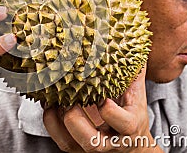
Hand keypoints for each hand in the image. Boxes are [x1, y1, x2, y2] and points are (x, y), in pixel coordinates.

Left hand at [43, 64, 162, 151]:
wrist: (131, 145)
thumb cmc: (132, 115)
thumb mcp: (137, 96)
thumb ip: (134, 73)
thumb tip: (134, 44)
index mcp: (129, 127)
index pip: (122, 123)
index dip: (108, 108)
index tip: (101, 94)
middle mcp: (109, 143)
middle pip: (92, 140)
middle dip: (76, 116)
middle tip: (69, 95)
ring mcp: (90, 147)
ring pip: (69, 142)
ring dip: (58, 117)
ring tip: (54, 95)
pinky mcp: (75, 148)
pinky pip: (57, 138)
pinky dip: (49, 119)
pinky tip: (49, 102)